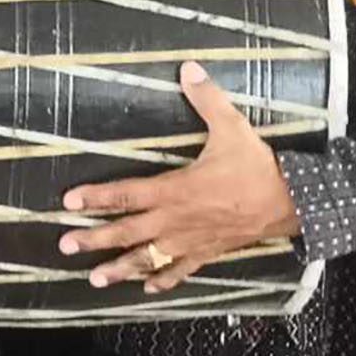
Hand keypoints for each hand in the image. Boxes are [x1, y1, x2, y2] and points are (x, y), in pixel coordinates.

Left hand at [56, 61, 300, 291]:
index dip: (96, 197)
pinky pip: (180, 270)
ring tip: (95, 279)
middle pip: (127, 231)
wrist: (290, 203)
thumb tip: (188, 67)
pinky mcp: (207, 252)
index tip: (69, 202)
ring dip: (120, 269)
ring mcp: (189, 240)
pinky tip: (147, 288)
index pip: (126, 193)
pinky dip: (163, 279)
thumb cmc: (256, 166)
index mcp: (175, 189)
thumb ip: (207, 98)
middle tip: (65, 246)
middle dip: (94, 239)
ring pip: (148, 258)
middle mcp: (175, 219)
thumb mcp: (232, 127)